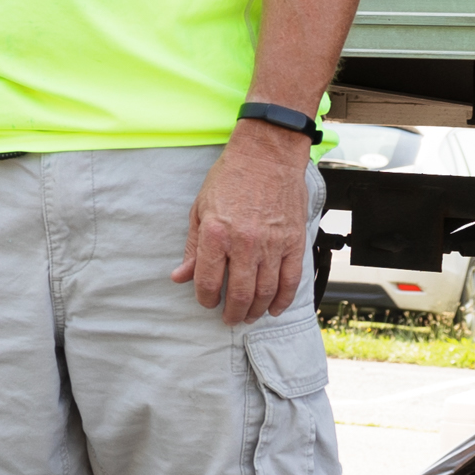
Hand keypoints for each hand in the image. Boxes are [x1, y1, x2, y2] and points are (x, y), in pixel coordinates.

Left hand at [175, 125, 312, 324]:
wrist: (267, 155)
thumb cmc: (229, 178)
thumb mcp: (200, 209)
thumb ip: (193, 247)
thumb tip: (180, 277)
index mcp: (216, 235)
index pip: (209, 282)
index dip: (206, 299)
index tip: (207, 303)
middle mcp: (245, 243)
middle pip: (240, 294)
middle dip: (233, 313)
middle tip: (229, 319)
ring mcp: (273, 244)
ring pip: (266, 292)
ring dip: (256, 310)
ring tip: (249, 316)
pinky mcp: (294, 242)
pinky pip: (291, 280)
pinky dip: (283, 299)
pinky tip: (274, 308)